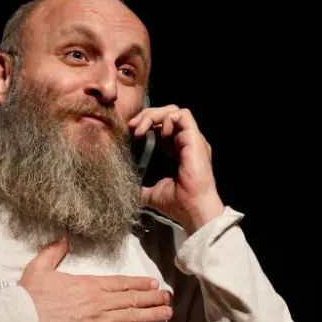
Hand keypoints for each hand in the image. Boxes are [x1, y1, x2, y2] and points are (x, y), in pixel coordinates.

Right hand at [20, 237, 172, 321]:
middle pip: (132, 299)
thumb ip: (53, 252)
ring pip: (132, 317)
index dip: (139, 283)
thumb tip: (64, 238)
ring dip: (152, 315)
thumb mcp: (38, 268)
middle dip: (153, 298)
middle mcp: (98, 302)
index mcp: (88, 284)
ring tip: (167, 313)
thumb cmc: (28, 297)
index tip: (153, 283)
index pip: (120, 282)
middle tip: (169, 297)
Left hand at [128, 104, 224, 233]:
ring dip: (153, 115)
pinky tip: (158, 132)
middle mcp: (186, 142)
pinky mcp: (195, 139)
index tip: (130, 133)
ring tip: (140, 129)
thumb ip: (142, 186)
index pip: (161, 127)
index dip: (145, 125)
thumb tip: (126, 187)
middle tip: (131, 127)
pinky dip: (167, 118)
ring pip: (174, 111)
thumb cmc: (178, 204)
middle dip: (146, 116)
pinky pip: (183, 115)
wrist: (193, 210)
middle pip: (166, 115)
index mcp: (178, 151)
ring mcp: (192, 139)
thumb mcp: (152, 193)